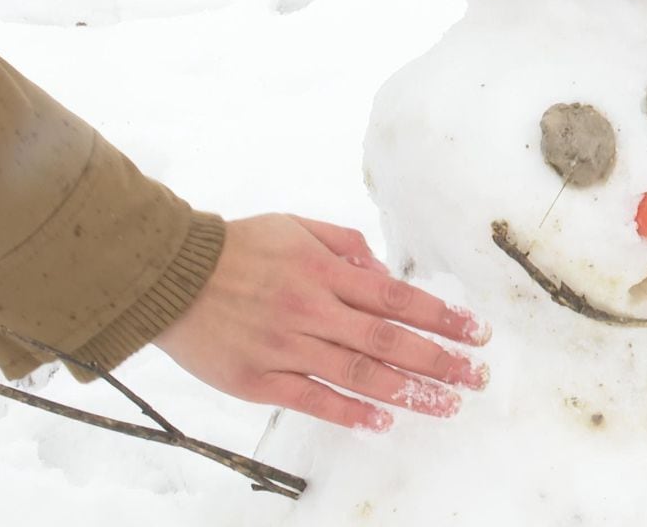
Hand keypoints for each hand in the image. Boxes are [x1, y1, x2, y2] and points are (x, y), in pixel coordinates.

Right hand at [153, 214, 490, 431]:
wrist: (168, 275)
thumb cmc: (239, 247)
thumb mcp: (297, 226)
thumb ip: (347, 246)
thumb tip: (385, 273)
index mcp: (325, 272)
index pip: (399, 298)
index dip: (443, 318)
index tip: (477, 333)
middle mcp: (313, 310)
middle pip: (390, 341)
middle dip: (441, 361)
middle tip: (477, 376)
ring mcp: (287, 348)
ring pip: (360, 375)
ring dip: (409, 392)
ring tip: (447, 405)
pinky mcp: (261, 380)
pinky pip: (314, 399)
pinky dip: (351, 412)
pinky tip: (384, 420)